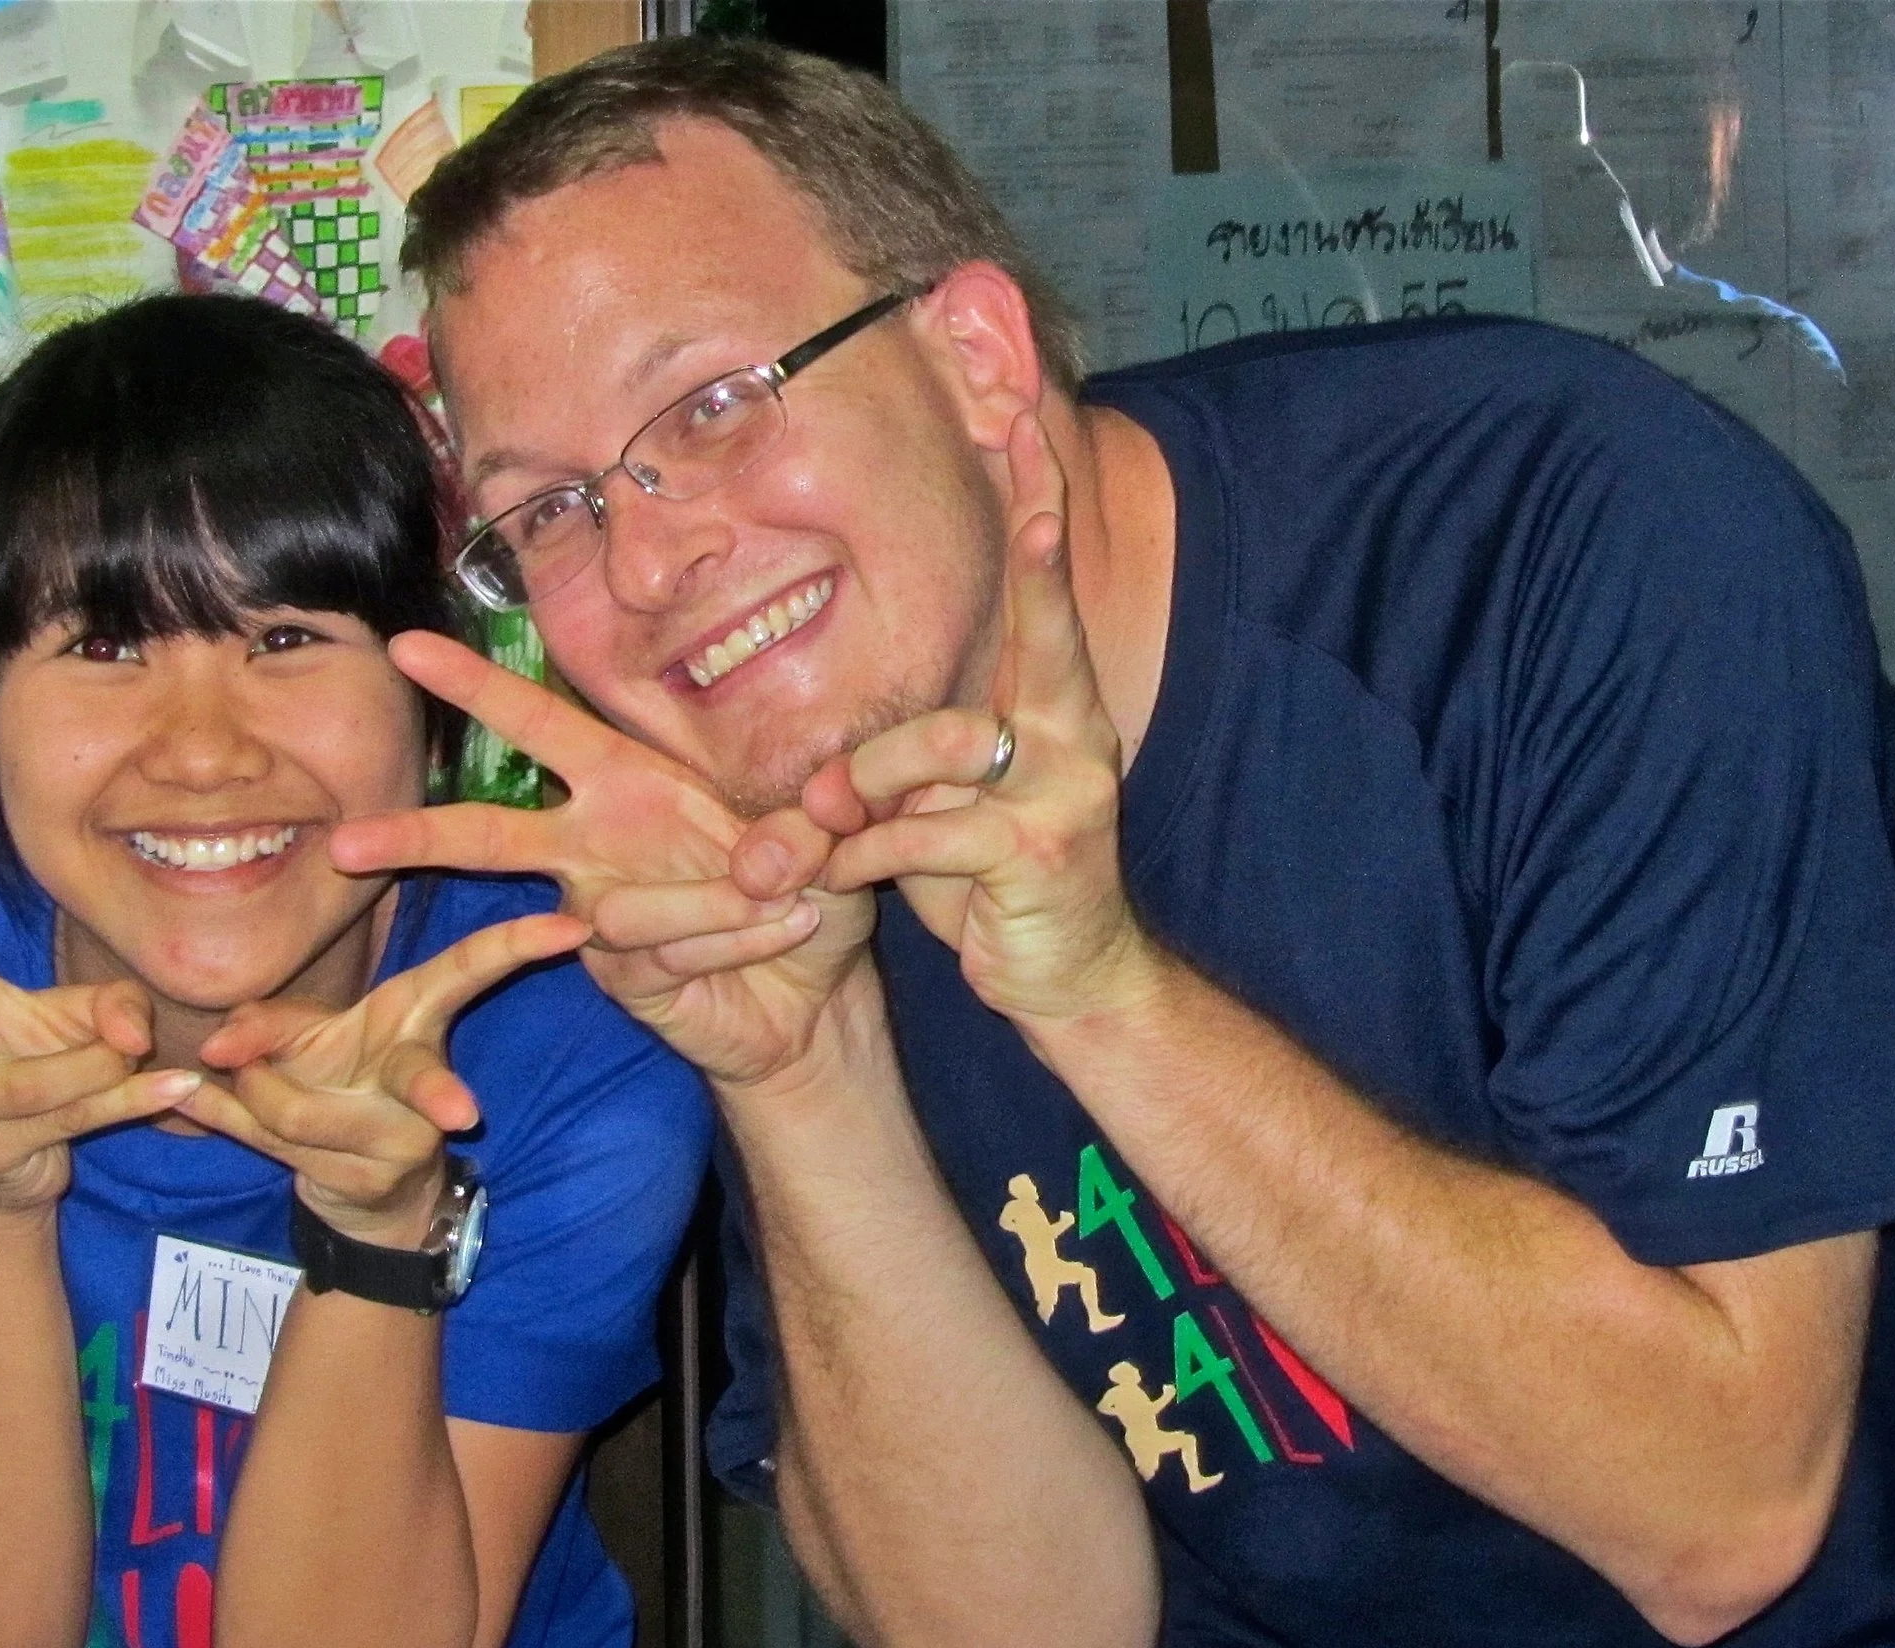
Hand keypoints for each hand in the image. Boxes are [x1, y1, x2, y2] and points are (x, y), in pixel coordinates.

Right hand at [0, 868, 196, 1213]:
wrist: (15, 1175)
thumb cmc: (35, 1064)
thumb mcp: (71, 1019)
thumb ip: (107, 1003)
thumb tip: (127, 1027)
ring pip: (27, 1083)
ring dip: (98, 1068)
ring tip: (144, 1055)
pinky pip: (71, 1118)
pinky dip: (133, 1100)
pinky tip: (176, 1086)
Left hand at [186, 909, 590, 1245]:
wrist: (359, 1192)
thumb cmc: (335, 1083)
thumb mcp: (301, 1035)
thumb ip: (262, 1023)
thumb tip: (217, 1047)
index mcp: (415, 1019)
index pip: (471, 972)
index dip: (519, 945)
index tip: (571, 927)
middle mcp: (422, 1078)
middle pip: (424, 1079)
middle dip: (437, 1095)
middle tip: (461, 1113)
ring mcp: (404, 1140)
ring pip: (299, 1112)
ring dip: (251, 1094)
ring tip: (244, 1083)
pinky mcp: (369, 1181)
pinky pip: (273, 1144)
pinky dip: (228, 1118)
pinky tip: (197, 1094)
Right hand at [329, 635, 872, 1086]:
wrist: (814, 994)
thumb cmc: (804, 891)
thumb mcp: (822, 835)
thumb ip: (804, 826)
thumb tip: (767, 855)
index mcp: (625, 780)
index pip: (537, 723)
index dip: (475, 687)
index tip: (407, 647)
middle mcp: (595, 843)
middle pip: (488, 833)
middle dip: (420, 837)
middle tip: (344, 845)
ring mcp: (598, 915)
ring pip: (615, 908)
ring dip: (712, 904)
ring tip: (784, 900)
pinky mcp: (622, 978)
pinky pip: (661, 953)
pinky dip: (730, 939)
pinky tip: (776, 934)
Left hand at [806, 410, 1159, 1030]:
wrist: (1066, 980)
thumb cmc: (992, 881)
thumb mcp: (939, 808)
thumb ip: (894, 772)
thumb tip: (820, 775)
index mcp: (1053, 706)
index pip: (1044, 592)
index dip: (1038, 507)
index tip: (1029, 420)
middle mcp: (1074, 732)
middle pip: (1049, 624)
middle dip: (1039, 551)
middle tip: (1033, 479)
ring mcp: (1065, 790)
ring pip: (945, 746)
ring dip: (867, 781)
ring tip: (824, 816)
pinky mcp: (1038, 853)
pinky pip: (926, 834)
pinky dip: (864, 855)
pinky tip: (838, 872)